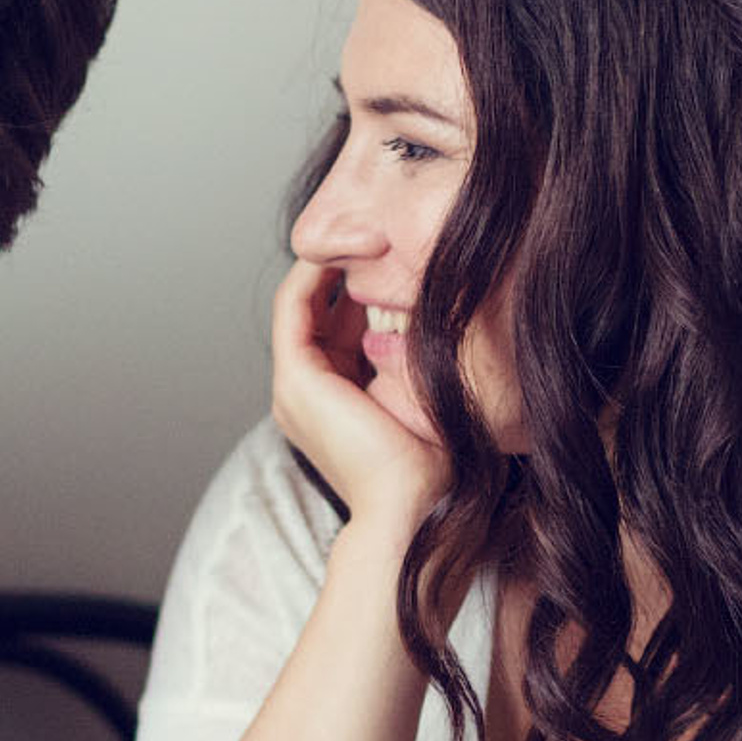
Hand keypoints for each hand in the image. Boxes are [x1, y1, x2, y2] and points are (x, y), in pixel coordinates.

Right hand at [270, 259, 447, 539]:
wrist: (406, 508)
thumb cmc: (426, 468)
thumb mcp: (425, 402)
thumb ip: (420, 365)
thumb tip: (448, 322)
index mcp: (330, 400)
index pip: (336, 326)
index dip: (359, 286)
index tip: (393, 255)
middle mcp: (304, 392)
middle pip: (315, 310)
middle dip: (341, 268)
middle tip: (377, 232)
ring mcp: (293, 386)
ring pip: (300, 303)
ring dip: (327, 263)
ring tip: (363, 232)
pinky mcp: (296, 379)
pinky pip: (295, 308)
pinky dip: (317, 274)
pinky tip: (351, 250)